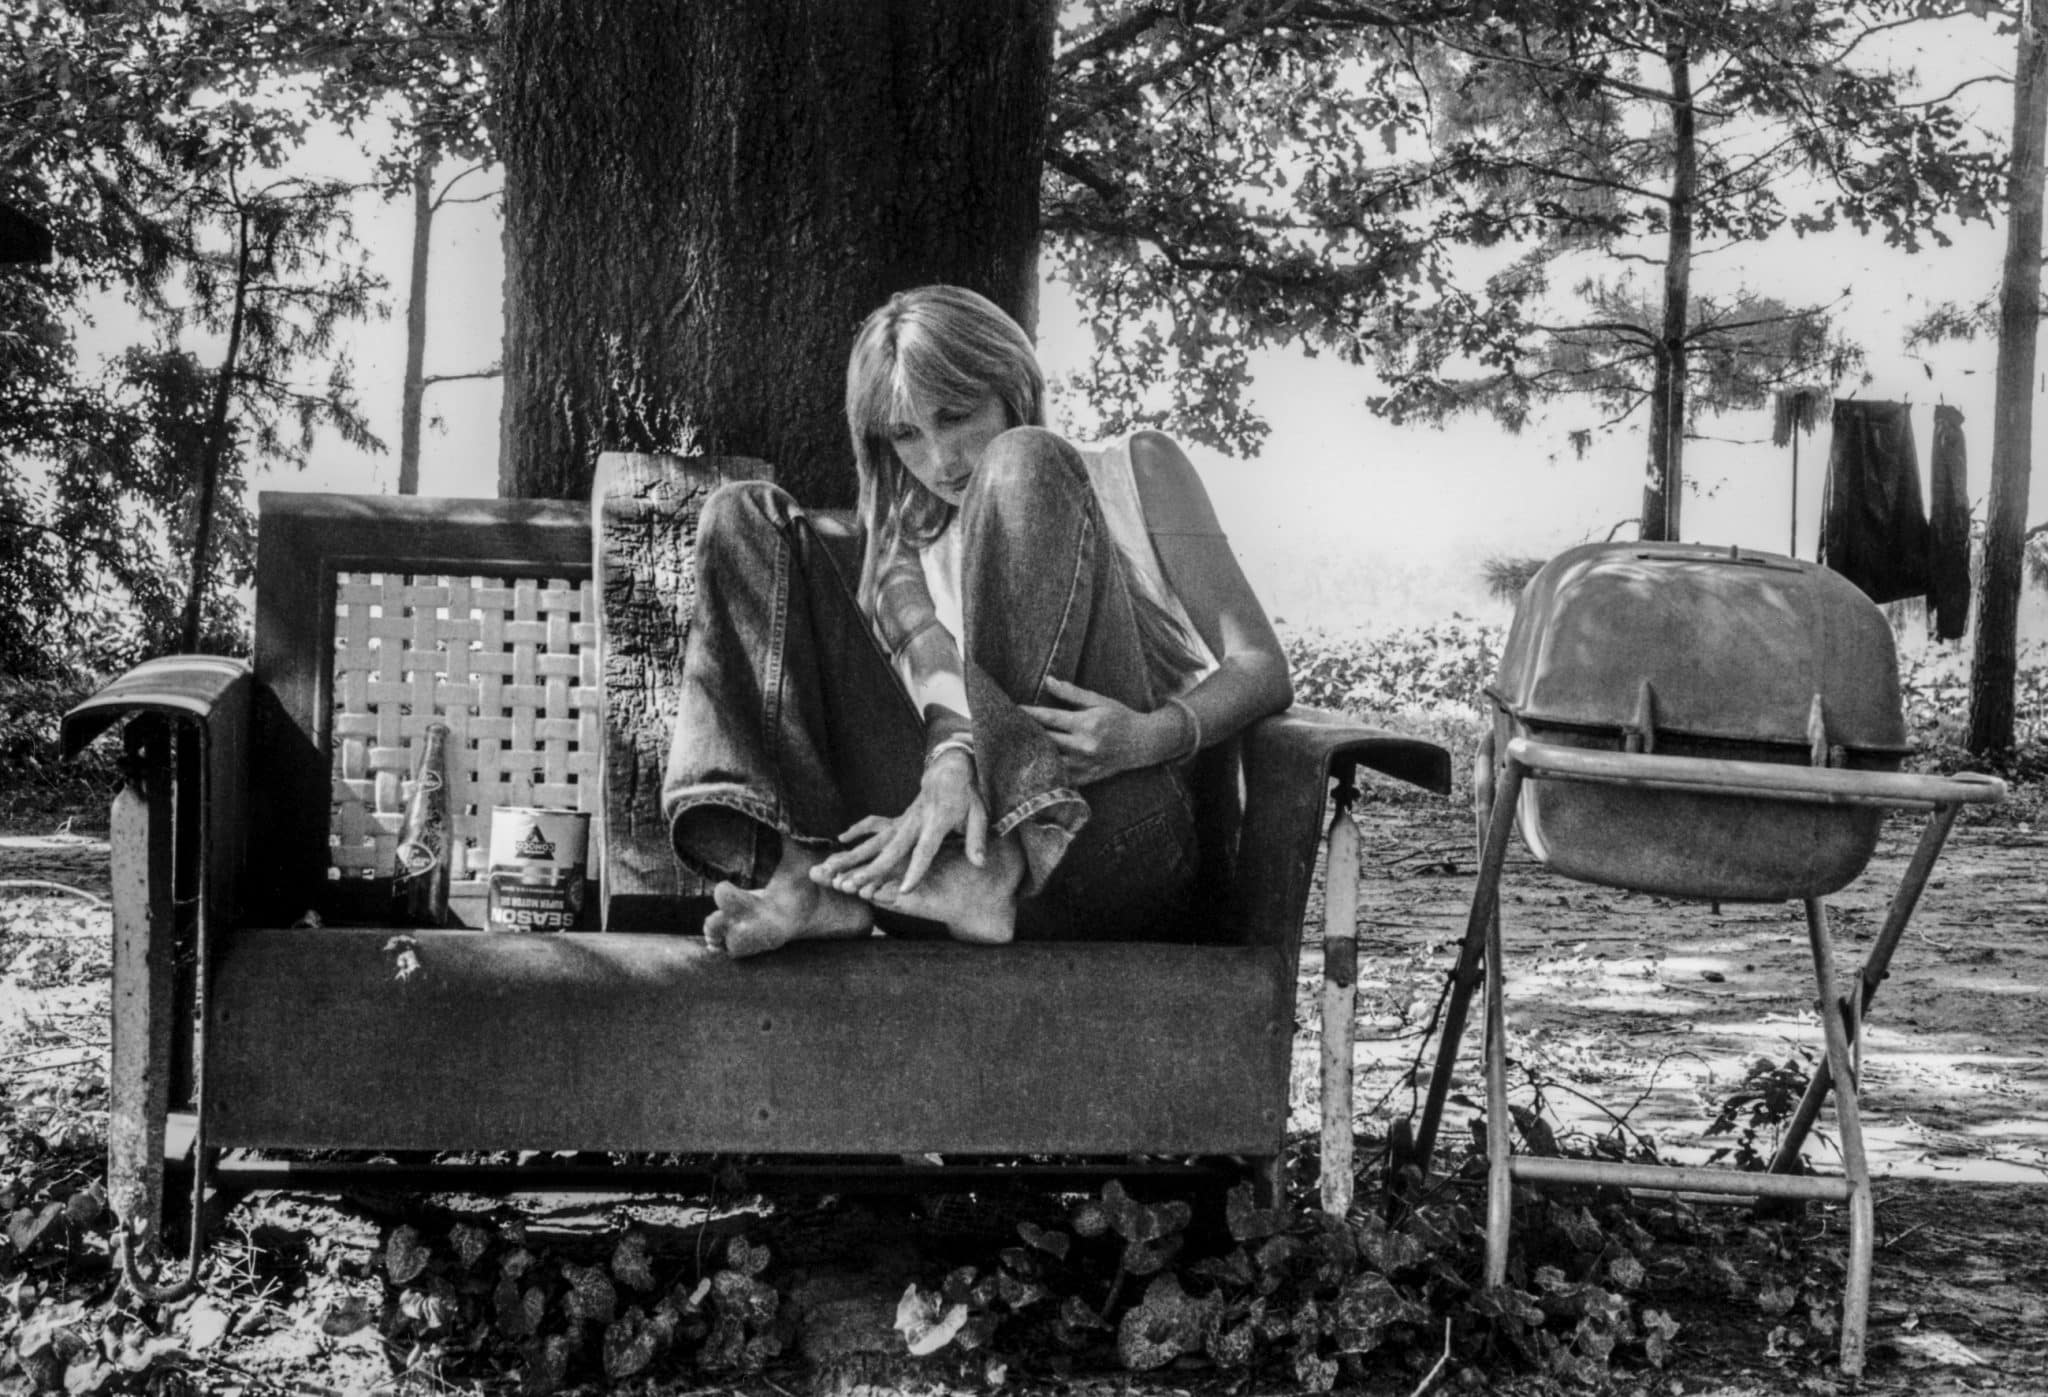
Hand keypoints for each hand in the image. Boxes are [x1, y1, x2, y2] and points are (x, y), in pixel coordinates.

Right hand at [810, 748, 986, 895]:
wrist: (949, 769)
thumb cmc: (966, 795)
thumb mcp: (979, 814)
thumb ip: (976, 840)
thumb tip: (979, 864)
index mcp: (937, 821)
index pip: (925, 850)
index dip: (915, 870)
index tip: (904, 889)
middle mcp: (915, 820)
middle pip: (892, 849)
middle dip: (873, 869)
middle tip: (855, 885)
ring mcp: (903, 818)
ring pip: (877, 840)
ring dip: (857, 856)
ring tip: (838, 871)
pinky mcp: (898, 818)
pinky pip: (873, 825)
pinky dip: (857, 830)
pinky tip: (841, 839)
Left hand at [1021, 676, 1167, 786]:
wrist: (1143, 743)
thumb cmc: (1120, 717)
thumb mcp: (1099, 700)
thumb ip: (1072, 693)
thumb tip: (1047, 681)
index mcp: (1086, 724)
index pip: (1049, 718)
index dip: (1028, 713)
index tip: (1011, 709)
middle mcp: (1083, 746)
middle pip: (1045, 740)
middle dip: (1025, 732)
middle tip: (1005, 727)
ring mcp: (1084, 765)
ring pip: (1049, 761)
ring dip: (1032, 753)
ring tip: (1013, 746)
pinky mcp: (1086, 778)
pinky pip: (1060, 777)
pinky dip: (1046, 770)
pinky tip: (1032, 765)